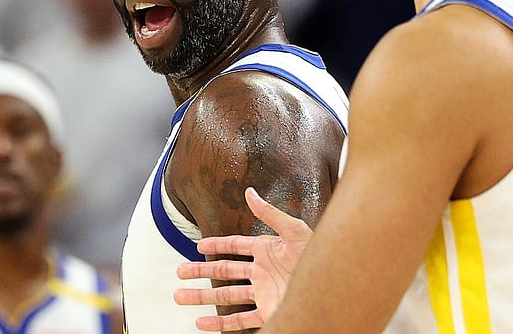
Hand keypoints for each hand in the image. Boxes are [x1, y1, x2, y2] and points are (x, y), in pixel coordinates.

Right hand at [173, 187, 311, 331]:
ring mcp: (263, 293)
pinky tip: (201, 323)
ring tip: (179, 297)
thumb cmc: (319, 255)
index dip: (216, 245)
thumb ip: (270, 213)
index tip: (198, 245)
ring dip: (202, 297)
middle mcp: (262, 272)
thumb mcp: (294, 230)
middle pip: (224, 271)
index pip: (235, 246)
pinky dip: (219, 323)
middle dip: (200, 272)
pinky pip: (239, 319)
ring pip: (225, 296)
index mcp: (267, 250)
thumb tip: (250, 192)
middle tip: (179, 273)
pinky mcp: (269, 312)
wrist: (333, 287)